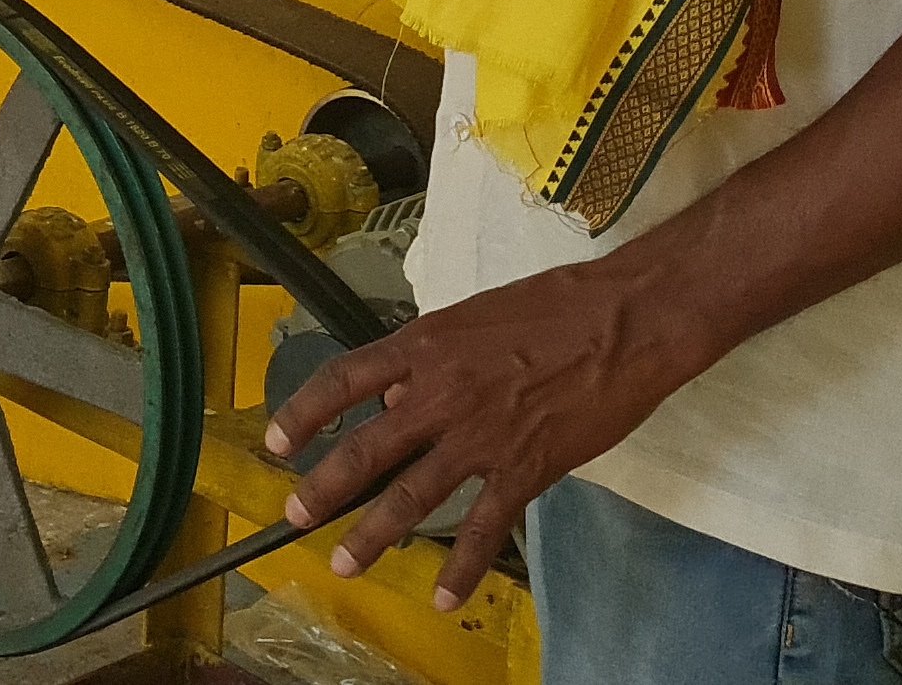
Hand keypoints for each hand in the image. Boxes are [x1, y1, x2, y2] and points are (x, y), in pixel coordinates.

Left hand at [263, 258, 716, 609]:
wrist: (625, 320)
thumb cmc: (556, 305)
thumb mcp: (473, 317)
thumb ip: (430, 359)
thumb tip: (396, 399)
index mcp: (425, 346)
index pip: (343, 379)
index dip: (303, 413)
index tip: (276, 440)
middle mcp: (441, 393)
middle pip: (365, 448)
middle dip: (324, 488)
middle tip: (294, 515)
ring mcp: (481, 436)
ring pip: (413, 495)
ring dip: (373, 535)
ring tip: (345, 563)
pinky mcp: (525, 469)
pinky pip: (484, 528)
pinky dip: (463, 569)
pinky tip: (444, 596)